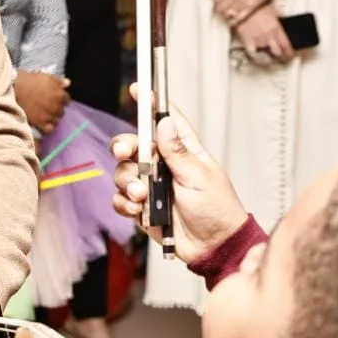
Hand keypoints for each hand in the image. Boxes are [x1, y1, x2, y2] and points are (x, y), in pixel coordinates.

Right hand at [14, 71, 70, 132]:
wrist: (16, 90)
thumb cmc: (31, 81)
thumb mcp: (47, 77)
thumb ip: (59, 81)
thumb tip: (68, 84)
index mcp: (60, 95)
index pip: (67, 100)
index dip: (61, 98)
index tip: (54, 97)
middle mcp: (57, 107)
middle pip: (62, 111)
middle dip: (57, 108)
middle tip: (48, 105)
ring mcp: (49, 116)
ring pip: (57, 120)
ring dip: (52, 117)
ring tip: (45, 114)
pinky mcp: (41, 123)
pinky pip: (50, 129)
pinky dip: (48, 126)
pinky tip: (43, 122)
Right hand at [109, 86, 247, 263]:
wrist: (213, 247)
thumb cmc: (217, 209)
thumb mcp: (199, 176)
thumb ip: (177, 152)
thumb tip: (165, 124)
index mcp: (183, 151)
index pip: (164, 121)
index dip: (150, 104)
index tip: (137, 90)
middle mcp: (164, 165)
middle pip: (133, 145)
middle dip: (124, 147)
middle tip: (125, 152)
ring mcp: (151, 186)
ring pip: (123, 172)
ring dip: (128, 183)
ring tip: (142, 196)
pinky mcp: (142, 208)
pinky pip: (121, 199)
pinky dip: (125, 203)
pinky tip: (139, 210)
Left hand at [207, 0, 286, 26]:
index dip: (215, 1)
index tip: (216, 2)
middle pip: (221, 7)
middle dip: (219, 9)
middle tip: (220, 9)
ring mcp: (242, 2)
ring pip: (228, 13)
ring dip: (225, 15)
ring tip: (225, 14)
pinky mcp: (251, 7)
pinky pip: (239, 18)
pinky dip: (233, 21)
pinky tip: (231, 23)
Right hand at [234, 6, 293, 61]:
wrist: (243, 5)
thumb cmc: (256, 5)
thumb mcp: (273, 10)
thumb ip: (280, 19)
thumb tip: (285, 23)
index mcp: (276, 28)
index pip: (286, 45)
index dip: (289, 52)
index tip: (290, 54)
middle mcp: (269, 36)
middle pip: (277, 52)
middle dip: (280, 55)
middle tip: (280, 56)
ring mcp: (258, 40)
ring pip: (265, 53)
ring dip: (266, 53)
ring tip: (265, 51)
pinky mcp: (248, 41)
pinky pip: (252, 53)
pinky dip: (254, 54)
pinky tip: (255, 53)